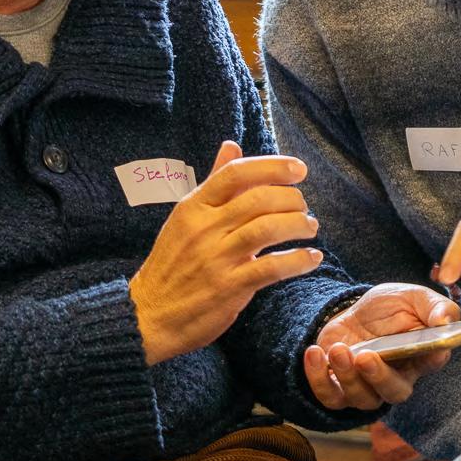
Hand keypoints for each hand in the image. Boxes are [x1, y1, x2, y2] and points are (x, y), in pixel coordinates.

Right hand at [130, 141, 322, 364]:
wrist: (148, 315)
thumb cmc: (172, 264)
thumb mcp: (186, 218)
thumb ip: (213, 181)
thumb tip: (231, 144)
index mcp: (193, 207)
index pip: (235, 173)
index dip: (272, 166)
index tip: (299, 169)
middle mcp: (204, 229)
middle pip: (258, 199)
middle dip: (291, 199)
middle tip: (303, 206)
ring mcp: (216, 258)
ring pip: (266, 229)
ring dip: (297, 224)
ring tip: (310, 227)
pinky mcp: (228, 288)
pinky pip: (270, 267)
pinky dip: (297, 260)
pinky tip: (311, 258)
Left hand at [304, 284, 459, 410]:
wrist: (354, 310)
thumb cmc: (391, 307)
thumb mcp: (414, 297)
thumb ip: (436, 307)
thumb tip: (447, 321)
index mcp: (421, 357)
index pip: (433, 362)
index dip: (432, 358)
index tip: (431, 349)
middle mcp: (396, 378)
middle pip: (394, 392)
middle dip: (379, 377)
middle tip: (365, 357)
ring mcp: (367, 387)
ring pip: (361, 398)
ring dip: (348, 376)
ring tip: (339, 349)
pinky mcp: (339, 387)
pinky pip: (329, 396)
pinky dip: (318, 378)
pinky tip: (315, 353)